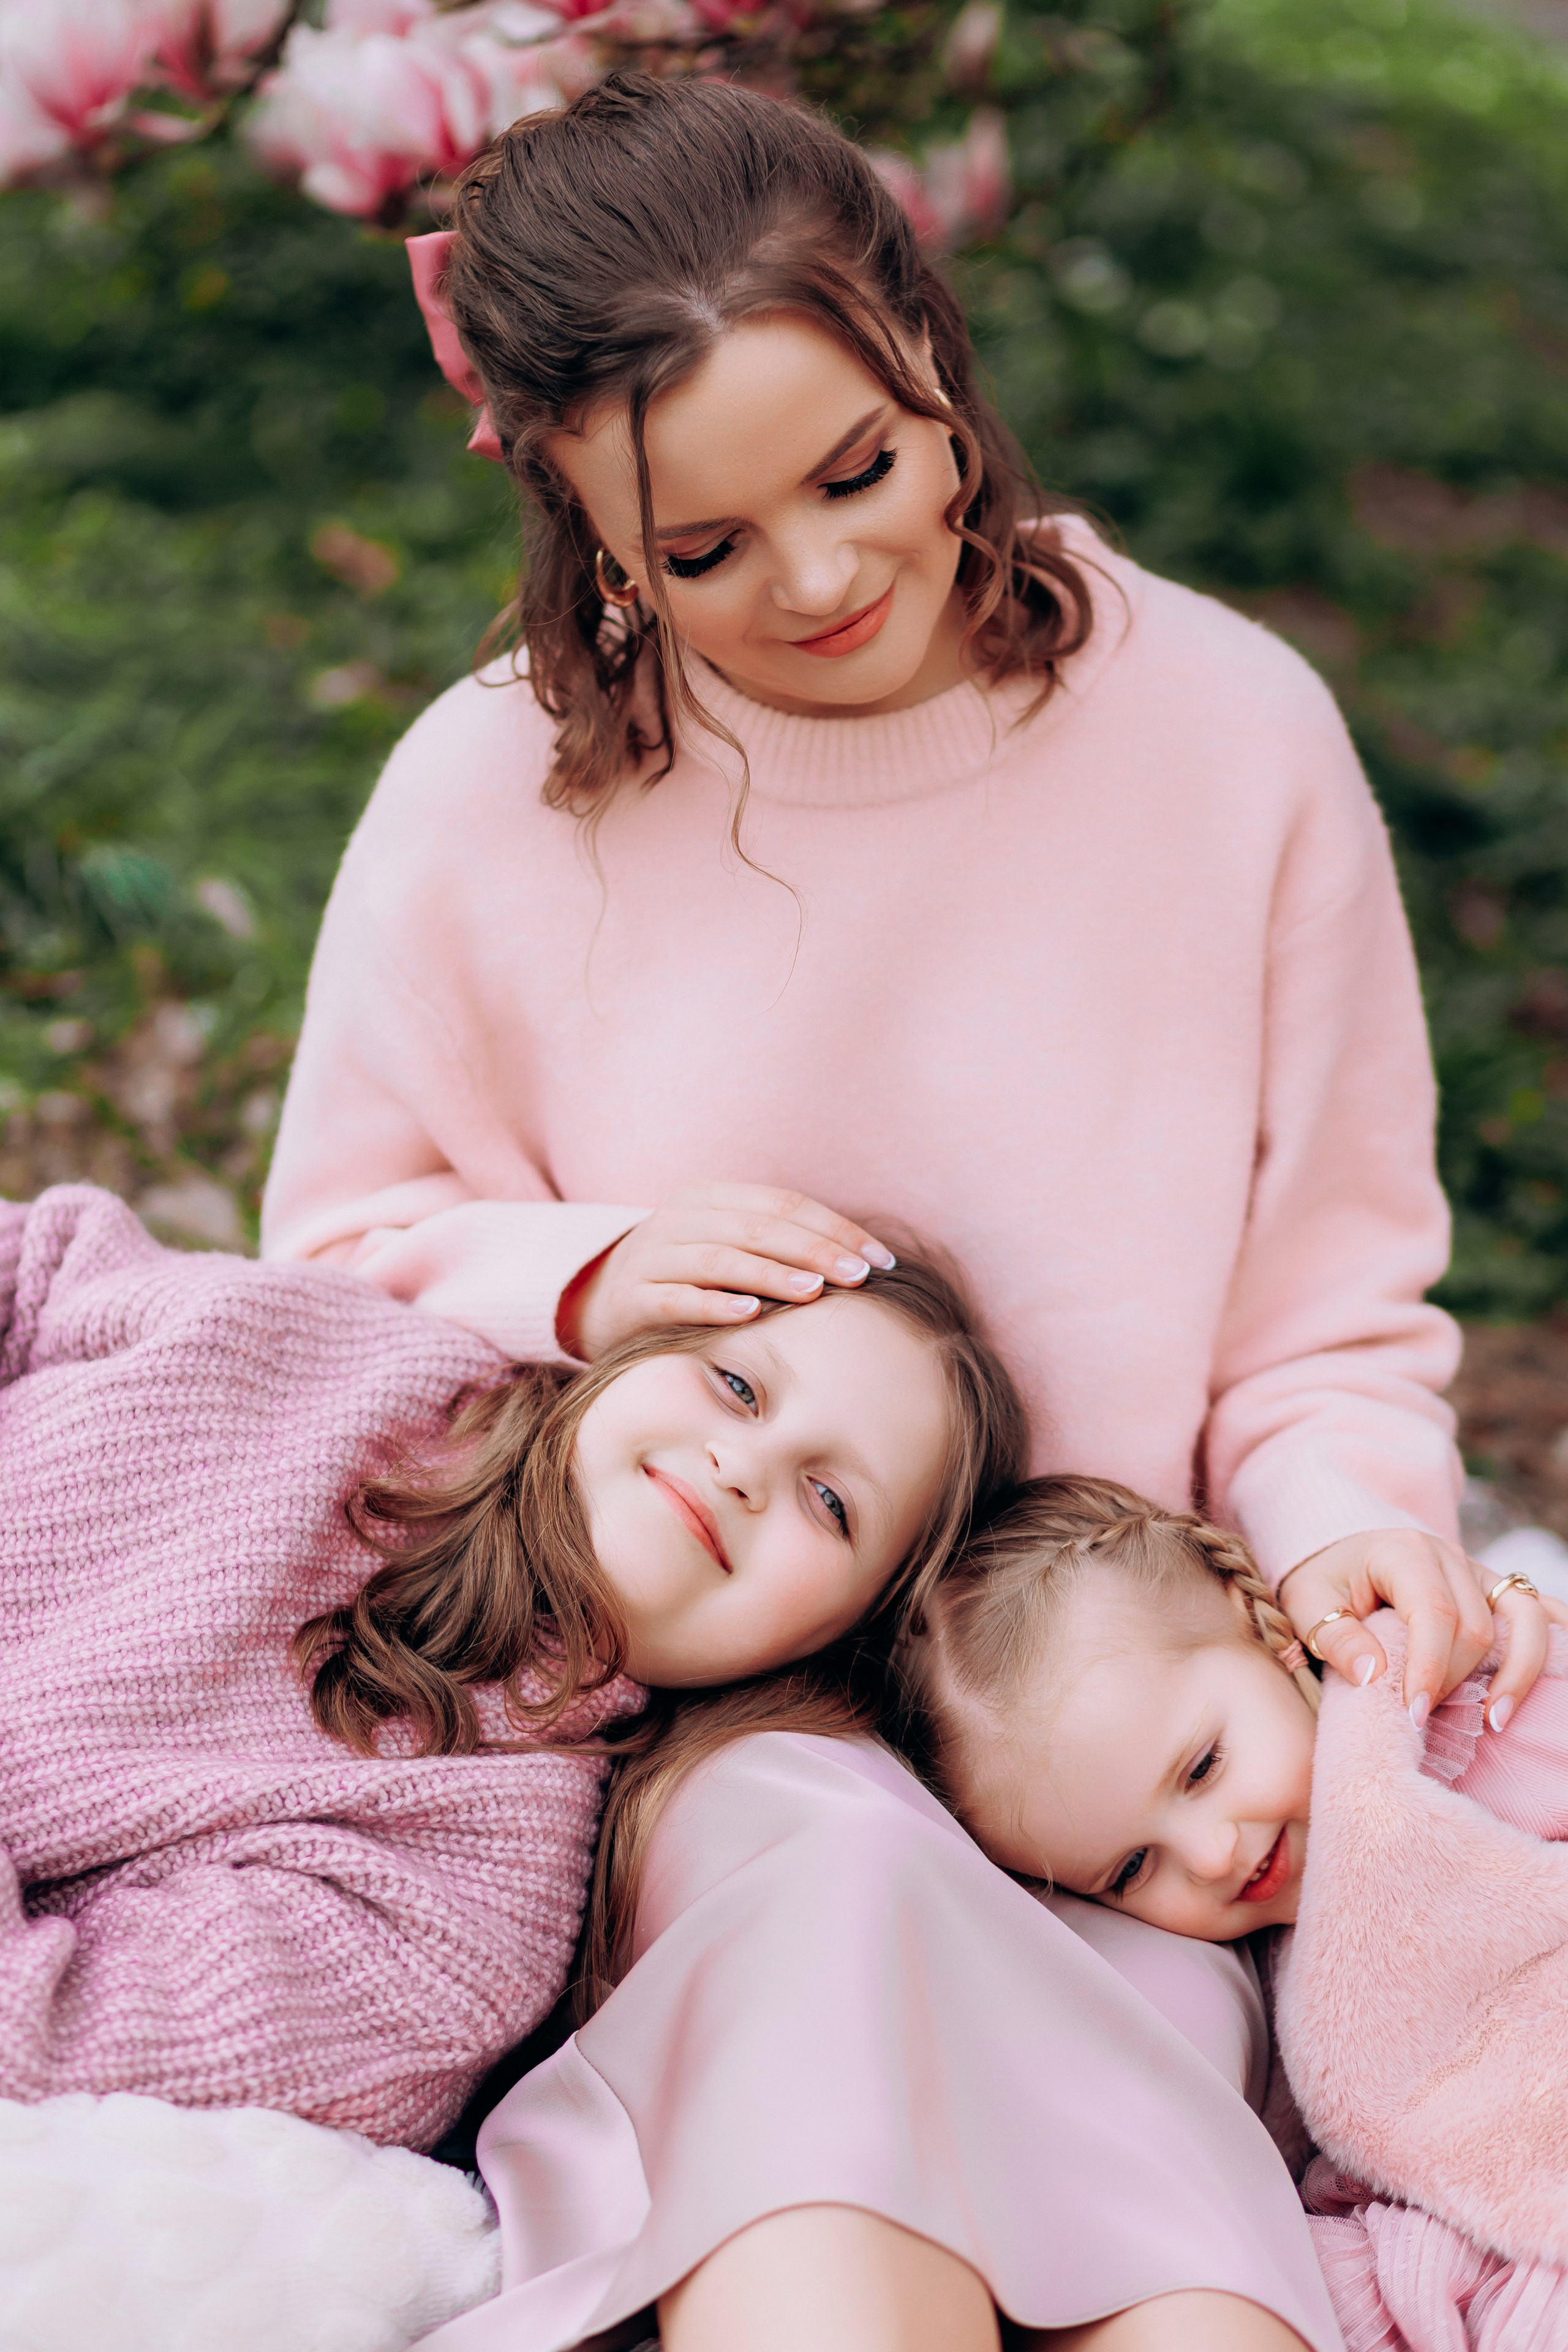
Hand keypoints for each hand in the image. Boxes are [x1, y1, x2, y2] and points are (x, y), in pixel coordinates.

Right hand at [559, 1183, 896, 1360]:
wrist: (596, 1304)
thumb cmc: (684, 1279)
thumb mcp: (725, 1248)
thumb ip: (775, 1246)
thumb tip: (860, 1265)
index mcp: (709, 1197)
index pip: (783, 1204)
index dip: (835, 1228)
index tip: (879, 1260)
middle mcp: (679, 1219)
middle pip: (757, 1227)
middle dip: (815, 1250)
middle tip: (858, 1276)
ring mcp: (653, 1257)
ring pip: (720, 1259)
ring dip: (772, 1273)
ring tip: (814, 1290)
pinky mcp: (633, 1298)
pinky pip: (678, 1298)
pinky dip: (715, 1304)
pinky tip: (750, 1314)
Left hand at [1279, 1527, 1567, 1727]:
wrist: (1337, 1555)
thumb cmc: (1321, 1582)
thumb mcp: (1308, 1605)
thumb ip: (1336, 1638)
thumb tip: (1373, 1675)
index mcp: (1403, 1552)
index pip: (1434, 1613)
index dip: (1430, 1667)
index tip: (1414, 1714)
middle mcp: (1448, 1555)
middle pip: (1476, 1624)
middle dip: (1456, 1679)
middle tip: (1422, 1718)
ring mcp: (1477, 1570)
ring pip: (1521, 1617)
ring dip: (1517, 1671)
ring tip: (1494, 1720)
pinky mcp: (1492, 1589)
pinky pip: (1536, 1609)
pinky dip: (1549, 1640)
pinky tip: (1552, 1679)